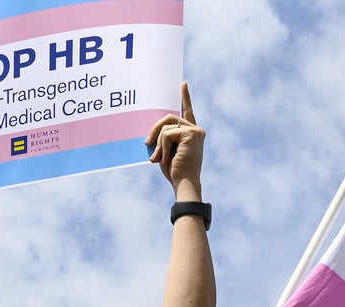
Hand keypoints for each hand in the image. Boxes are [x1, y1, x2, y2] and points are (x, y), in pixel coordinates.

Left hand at [146, 83, 204, 200]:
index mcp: (192, 134)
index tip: (182, 84)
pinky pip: (167, 133)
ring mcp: (195, 131)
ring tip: (159, 157)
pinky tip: (167, 157)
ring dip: (158, 143)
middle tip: (147, 143)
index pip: (187, 112)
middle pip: (169, 117)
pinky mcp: (191, 134)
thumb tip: (154, 128)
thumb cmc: (175, 172)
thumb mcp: (167, 150)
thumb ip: (165, 137)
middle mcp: (196, 131)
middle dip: (155, 129)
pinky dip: (163, 146)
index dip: (185, 98)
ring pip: (166, 126)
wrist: (184, 183)